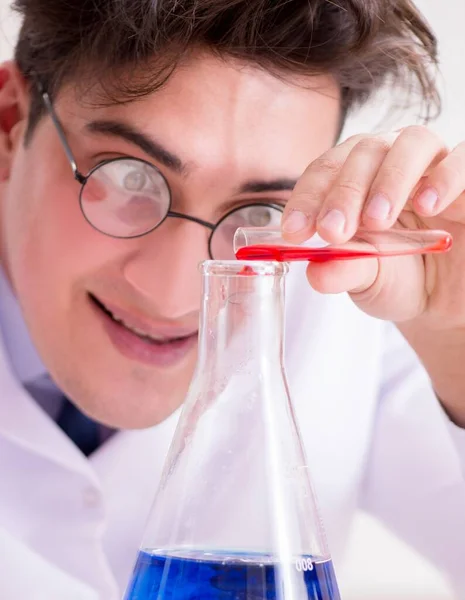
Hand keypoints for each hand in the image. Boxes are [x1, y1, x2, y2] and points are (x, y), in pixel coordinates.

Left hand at [282, 126, 464, 422]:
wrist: (446, 299)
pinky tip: (427, 204)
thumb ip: (344, 270)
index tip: (294, 232)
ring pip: (412, 142)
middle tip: (332, 231)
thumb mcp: (368, 280)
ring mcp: (434, 165)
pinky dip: (444, 177)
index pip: (326, 172)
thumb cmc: (402, 279)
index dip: (307, 198)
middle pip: (365, 152)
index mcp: (356, 179)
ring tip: (376, 221)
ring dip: (390, 180)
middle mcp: (392, 162)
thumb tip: (316, 271)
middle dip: (344, 193)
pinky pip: (463, 160)